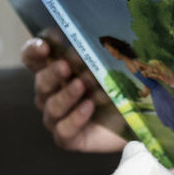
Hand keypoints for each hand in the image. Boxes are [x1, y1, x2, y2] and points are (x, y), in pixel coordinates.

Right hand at [22, 37, 126, 153]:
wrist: (140, 118)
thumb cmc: (120, 85)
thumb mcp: (111, 65)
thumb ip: (97, 52)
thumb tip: (94, 37)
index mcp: (56, 72)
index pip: (33, 59)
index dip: (33, 51)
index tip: (44, 45)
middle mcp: (52, 94)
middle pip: (40, 82)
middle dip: (52, 73)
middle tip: (66, 66)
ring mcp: (58, 117)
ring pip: (51, 107)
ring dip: (66, 95)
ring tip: (82, 85)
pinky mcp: (68, 138)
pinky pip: (63, 130)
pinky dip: (75, 118)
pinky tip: (89, 107)